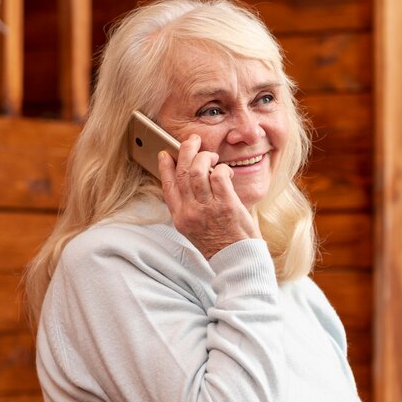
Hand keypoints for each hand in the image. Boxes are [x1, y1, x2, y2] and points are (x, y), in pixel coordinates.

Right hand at [158, 134, 261, 258]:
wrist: (236, 261)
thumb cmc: (220, 244)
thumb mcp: (195, 229)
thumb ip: (190, 207)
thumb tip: (192, 182)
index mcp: (180, 218)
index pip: (167, 186)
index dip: (165, 167)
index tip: (165, 154)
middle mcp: (190, 212)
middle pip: (182, 173)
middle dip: (186, 150)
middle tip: (193, 141)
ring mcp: (207, 208)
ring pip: (198, 170)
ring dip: (205, 157)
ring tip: (212, 156)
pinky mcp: (226, 205)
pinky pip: (219, 176)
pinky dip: (222, 168)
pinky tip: (226, 172)